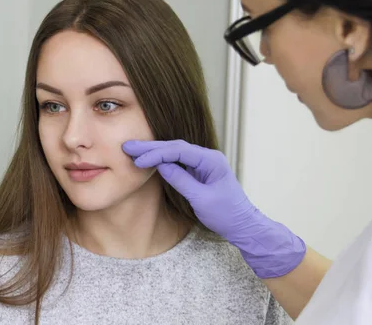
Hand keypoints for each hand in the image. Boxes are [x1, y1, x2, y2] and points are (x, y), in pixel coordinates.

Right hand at [122, 139, 305, 278]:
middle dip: (151, 147)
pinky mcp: (199, 172)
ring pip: (175, 152)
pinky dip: (162, 160)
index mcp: (211, 160)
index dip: (157, 154)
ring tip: (133, 150)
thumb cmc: (227, 214)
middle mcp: (207, 157)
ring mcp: (203, 164)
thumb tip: (161, 165)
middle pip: (175, 147)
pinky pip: (178, 161)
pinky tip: (149, 159)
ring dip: (154, 152)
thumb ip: (181, 180)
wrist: (243, 226)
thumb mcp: (201, 199)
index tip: (138, 160)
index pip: (179, 151)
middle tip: (128, 146)